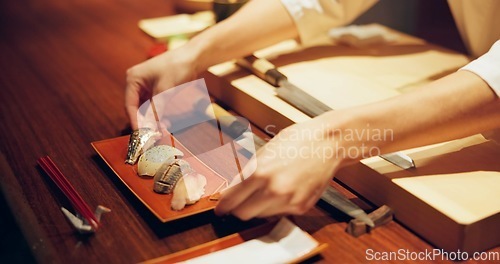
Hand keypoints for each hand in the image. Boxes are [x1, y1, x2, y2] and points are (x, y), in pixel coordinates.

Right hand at [125, 47, 197, 128]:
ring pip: (145, 108)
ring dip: (152, 119)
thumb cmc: (177, 67)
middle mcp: (137, 82)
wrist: (193, 57)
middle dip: (145, 121)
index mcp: (133, 79)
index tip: (140, 134)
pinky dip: (158, 114)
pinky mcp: (156, 89)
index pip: (129, 104)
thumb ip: (156, 109)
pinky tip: (164, 122)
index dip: (134, 121)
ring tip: (161, 129)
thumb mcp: (165, 90)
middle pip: (136, 108)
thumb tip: (151, 127)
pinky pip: (153, 105)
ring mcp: (146, 86)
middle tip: (152, 134)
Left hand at [215, 112, 346, 219]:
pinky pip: (280, 213)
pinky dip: (276, 206)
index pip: (231, 200)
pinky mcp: (301, 207)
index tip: (220, 208)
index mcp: (260, 172)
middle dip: (238, 209)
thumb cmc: (297, 140)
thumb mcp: (265, 152)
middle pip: (243, 214)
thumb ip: (248, 172)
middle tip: (238, 203)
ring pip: (261, 216)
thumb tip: (233, 189)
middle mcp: (273, 189)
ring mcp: (288, 200)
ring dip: (258, 208)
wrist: (328, 142)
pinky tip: (283, 191)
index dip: (223, 206)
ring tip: (266, 191)